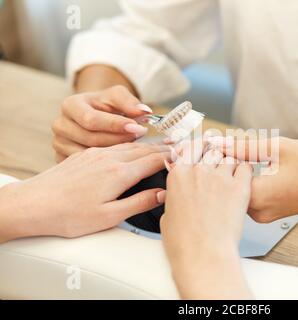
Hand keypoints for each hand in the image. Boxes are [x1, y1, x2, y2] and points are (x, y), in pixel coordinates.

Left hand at [0, 143, 169, 240]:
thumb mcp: (110, 216)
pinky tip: (129, 149)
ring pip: (128, 145)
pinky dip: (128, 145)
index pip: (153, 161)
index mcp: (119, 173)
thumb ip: (139, 202)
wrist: (33, 204)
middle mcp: (109, 158)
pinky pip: (113, 145)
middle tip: (177, 147)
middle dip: (162, 148)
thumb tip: (162, 193)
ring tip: (158, 146)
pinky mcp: (84, 155)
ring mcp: (95, 154)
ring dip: (146, 145)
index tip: (183, 157)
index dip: (171, 158)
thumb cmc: (69, 215)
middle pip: (143, 149)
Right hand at [52, 85, 151, 161]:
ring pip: (89, 155)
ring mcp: (60, 144)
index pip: (91, 119)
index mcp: (70, 105)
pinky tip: (120, 160)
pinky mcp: (63, 159)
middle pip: (90, 138)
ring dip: (114, 153)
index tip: (138, 128)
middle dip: (118, 139)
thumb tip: (144, 111)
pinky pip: (86, 167)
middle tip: (140, 138)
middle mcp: (60, 125)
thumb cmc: (107, 106)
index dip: (116, 125)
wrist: (95, 116)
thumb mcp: (117, 96)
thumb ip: (129, 101)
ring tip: (133, 148)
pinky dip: (105, 165)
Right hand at [161, 147, 252, 298]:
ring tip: (231, 173)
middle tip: (218, 159)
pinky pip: (245, 167)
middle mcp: (198, 171)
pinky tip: (243, 177)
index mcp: (178, 175)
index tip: (201, 149)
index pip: (189, 148)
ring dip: (230, 162)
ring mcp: (220, 177)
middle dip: (214, 152)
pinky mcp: (239, 187)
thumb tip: (174, 198)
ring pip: (229, 156)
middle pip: (210, 149)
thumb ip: (173, 199)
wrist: (203, 255)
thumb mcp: (167, 216)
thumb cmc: (184, 243)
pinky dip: (245, 170)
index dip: (196, 148)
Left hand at [208, 136, 297, 222]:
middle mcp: (258, 211)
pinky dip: (247, 182)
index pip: (222, 177)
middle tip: (225, 145)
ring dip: (235, 174)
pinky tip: (253, 167)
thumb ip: (243, 147)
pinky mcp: (268, 214)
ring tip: (240, 154)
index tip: (215, 142)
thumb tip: (218, 142)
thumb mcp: (277, 148)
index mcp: (258, 196)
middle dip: (224, 164)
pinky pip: (249, 197)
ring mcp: (263, 215)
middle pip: (227, 187)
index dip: (216, 157)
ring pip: (237, 192)